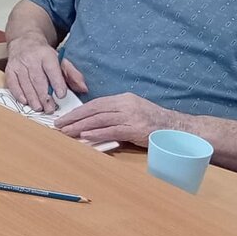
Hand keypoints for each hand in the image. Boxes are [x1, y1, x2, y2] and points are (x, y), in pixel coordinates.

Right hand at [5, 35, 86, 113]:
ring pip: (25, 83)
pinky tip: (25, 101)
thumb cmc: (44, 55)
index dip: (56, 83)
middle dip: (44, 96)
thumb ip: (72, 74)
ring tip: (39, 108)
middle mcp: (31, 59)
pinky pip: (12, 83)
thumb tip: (83, 88)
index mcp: (46, 55)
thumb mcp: (60, 60)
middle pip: (38, 79)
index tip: (61, 95)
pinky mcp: (10, 69)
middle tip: (50, 109)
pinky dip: (18, 93)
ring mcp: (19, 64)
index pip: (52, 69)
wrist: (24, 41)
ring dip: (32, 98)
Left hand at [55, 92, 176, 148]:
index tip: (65, 117)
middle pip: (94, 110)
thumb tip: (92, 122)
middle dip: (75, 118)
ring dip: (81, 126)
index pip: (95, 104)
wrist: (177, 128)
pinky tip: (86, 136)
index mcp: (123, 99)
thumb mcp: (133, 111)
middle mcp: (126, 105)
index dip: (78, 111)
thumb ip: (114, 114)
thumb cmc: (153, 121)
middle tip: (59, 125)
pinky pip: (113, 130)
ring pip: (100, 120)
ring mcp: (131, 116)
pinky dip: (98, 133)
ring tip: (67, 132)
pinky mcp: (136, 129)